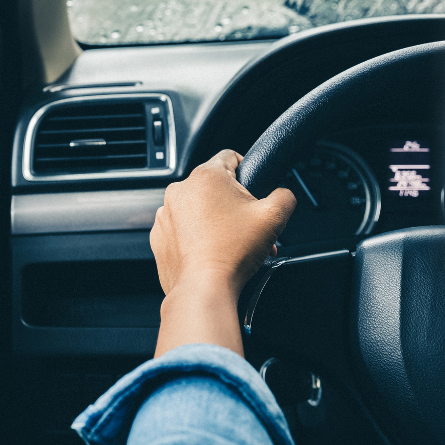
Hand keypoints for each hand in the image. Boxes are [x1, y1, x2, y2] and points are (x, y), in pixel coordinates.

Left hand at [151, 150, 296, 356]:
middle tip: (248, 227)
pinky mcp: (159, 237)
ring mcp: (165, 214)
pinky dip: (196, 238)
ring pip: (198, 209)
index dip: (248, 171)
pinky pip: (182, 230)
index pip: (230, 156)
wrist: (204, 288)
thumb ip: (285, 195)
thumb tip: (283, 194)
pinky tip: (212, 253)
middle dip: (234, 205)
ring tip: (233, 244)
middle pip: (215, 188)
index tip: (253, 190)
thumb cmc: (233, 252)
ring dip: (215, 222)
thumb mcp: (274, 217)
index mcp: (206, 176)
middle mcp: (180, 190)